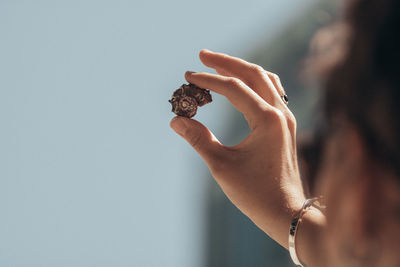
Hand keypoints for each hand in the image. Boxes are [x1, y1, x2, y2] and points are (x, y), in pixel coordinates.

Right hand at [170, 49, 305, 248]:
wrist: (286, 212)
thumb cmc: (255, 193)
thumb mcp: (221, 165)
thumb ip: (198, 139)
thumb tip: (176, 120)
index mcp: (267, 120)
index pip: (233, 88)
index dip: (208, 80)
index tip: (187, 76)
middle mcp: (280, 113)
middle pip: (253, 73)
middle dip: (226, 62)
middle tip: (202, 55)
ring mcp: (286, 118)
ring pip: (265, 79)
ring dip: (241, 69)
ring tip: (219, 63)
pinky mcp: (285, 125)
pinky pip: (272, 92)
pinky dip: (254, 82)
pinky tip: (243, 83)